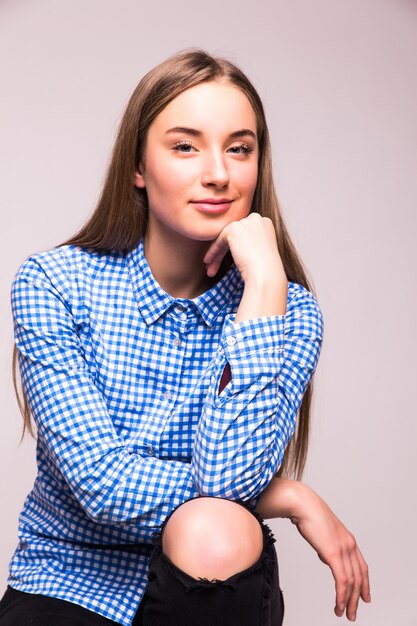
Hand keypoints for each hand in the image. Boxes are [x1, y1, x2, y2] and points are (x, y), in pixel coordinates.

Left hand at [203, 213, 285, 284]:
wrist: (266, 273)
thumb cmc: (265, 269)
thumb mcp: (260, 251)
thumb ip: (250, 243)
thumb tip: (236, 246)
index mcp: (265, 223)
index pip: (245, 233)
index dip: (235, 248)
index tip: (230, 261)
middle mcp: (256, 219)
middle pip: (234, 235)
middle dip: (224, 251)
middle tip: (215, 265)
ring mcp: (245, 222)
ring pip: (226, 238)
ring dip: (217, 254)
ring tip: (210, 268)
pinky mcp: (234, 228)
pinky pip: (219, 240)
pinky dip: (213, 252)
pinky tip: (208, 262)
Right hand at [290, 484, 370, 621]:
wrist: (304, 504)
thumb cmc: (309, 514)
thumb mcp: (323, 533)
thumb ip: (328, 545)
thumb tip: (326, 557)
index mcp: (349, 540)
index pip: (362, 567)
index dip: (364, 584)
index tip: (364, 597)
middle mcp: (350, 545)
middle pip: (359, 577)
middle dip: (357, 598)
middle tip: (352, 613)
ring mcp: (343, 549)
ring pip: (352, 582)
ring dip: (348, 601)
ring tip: (343, 613)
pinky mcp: (334, 553)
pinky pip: (342, 580)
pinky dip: (341, 595)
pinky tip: (338, 604)